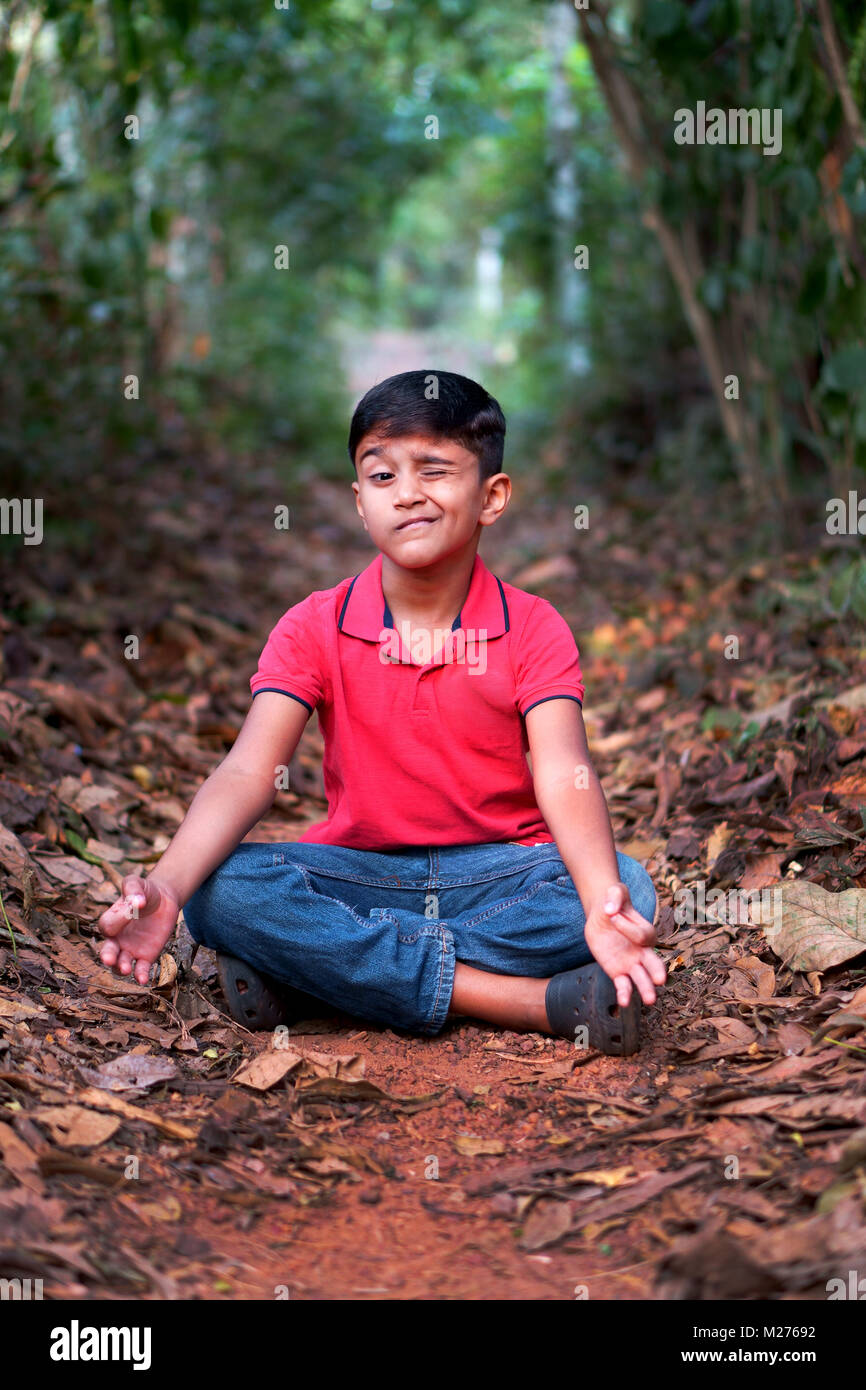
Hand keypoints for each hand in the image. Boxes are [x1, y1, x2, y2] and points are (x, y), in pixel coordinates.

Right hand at [97, 874, 179, 985]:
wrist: (163, 899)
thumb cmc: (144, 891)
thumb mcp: (136, 883)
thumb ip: (132, 888)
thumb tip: (136, 901)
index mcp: (111, 921)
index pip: (108, 926)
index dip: (119, 920)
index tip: (132, 909)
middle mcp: (117, 939)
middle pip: (107, 951)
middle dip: (107, 956)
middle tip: (109, 959)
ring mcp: (130, 949)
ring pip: (121, 964)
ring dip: (121, 968)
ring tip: (126, 969)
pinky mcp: (146, 956)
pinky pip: (141, 969)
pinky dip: (141, 975)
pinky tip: (144, 979)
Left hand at [583, 882, 665, 1008]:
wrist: (604, 914)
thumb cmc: (614, 901)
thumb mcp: (615, 892)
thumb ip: (616, 896)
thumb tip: (611, 910)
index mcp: (647, 932)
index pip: (640, 936)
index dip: (625, 926)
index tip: (611, 915)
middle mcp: (643, 951)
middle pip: (654, 964)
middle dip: (657, 971)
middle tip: (660, 979)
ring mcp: (631, 963)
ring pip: (642, 979)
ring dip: (646, 989)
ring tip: (650, 1000)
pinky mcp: (617, 971)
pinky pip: (623, 984)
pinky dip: (624, 993)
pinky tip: (623, 1003)